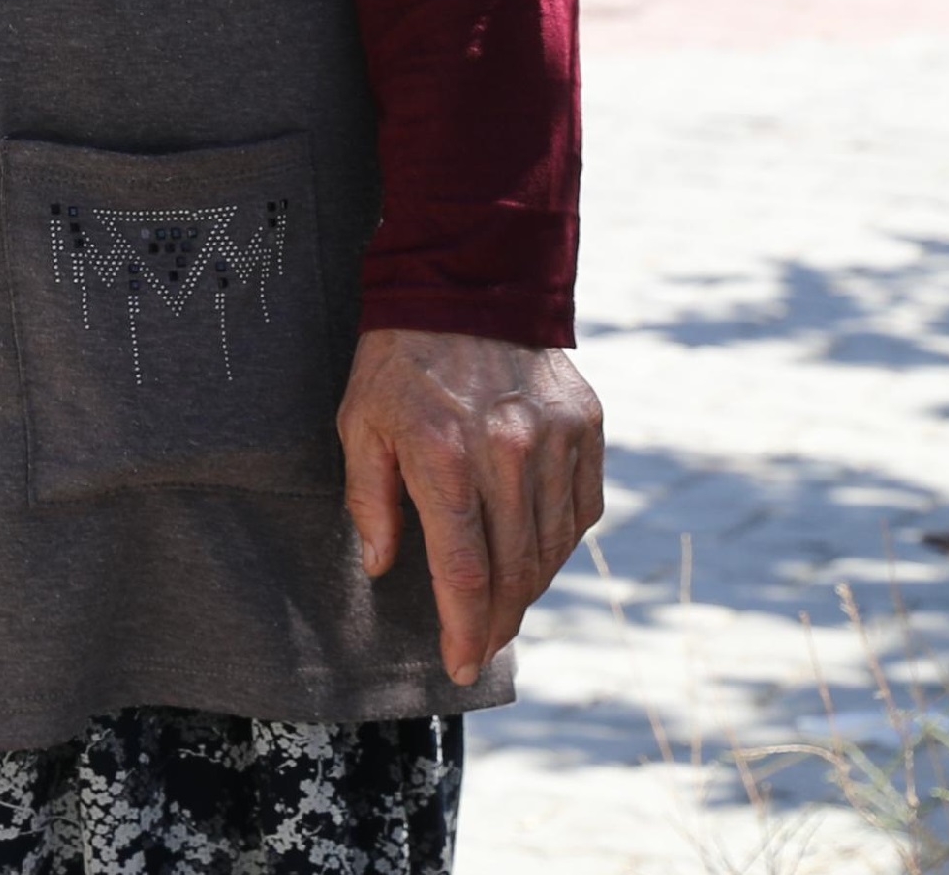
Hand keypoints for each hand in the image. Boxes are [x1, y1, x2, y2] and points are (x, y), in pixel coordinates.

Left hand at [338, 326, 601, 684]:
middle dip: (496, 621)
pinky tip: (536, 556)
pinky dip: (561, 543)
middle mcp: (508, 452)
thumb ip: (371, 500)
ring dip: (530, 588)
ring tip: (504, 608)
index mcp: (445, 455)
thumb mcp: (360, 423)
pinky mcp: (587, 428)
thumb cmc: (397, 358)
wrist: (467, 281)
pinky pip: (582, 511)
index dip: (464, 628)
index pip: (464, 570)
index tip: (460, 666)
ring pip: (553, 548)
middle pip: (514, 570)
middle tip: (480, 648)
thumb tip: (385, 567)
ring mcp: (557, 440)